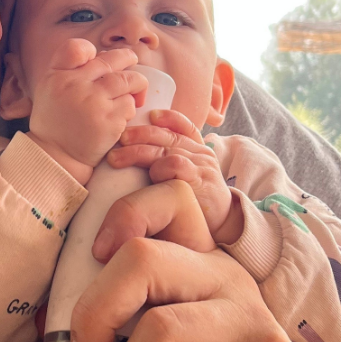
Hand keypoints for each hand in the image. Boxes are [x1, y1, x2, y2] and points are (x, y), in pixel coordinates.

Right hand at [27, 39, 146, 181]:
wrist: (57, 156)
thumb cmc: (55, 122)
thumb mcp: (49, 88)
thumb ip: (68, 69)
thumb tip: (98, 55)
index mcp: (59, 76)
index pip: (77, 48)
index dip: (92, 51)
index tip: (97, 59)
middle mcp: (76, 85)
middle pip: (113, 59)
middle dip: (128, 59)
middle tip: (132, 63)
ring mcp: (95, 103)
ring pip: (129, 80)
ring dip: (136, 85)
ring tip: (134, 92)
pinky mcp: (110, 121)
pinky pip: (130, 105)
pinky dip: (129, 108)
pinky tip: (120, 116)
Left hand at [106, 109, 240, 242]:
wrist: (224, 226)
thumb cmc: (197, 204)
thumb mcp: (185, 180)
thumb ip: (168, 166)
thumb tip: (132, 156)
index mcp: (198, 150)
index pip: (185, 126)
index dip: (169, 118)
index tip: (150, 115)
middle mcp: (201, 154)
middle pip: (168, 136)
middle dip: (140, 135)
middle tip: (119, 139)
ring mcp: (201, 166)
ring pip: (167, 149)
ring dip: (138, 152)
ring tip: (116, 159)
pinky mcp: (200, 181)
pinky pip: (176, 165)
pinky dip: (159, 166)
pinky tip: (148, 173)